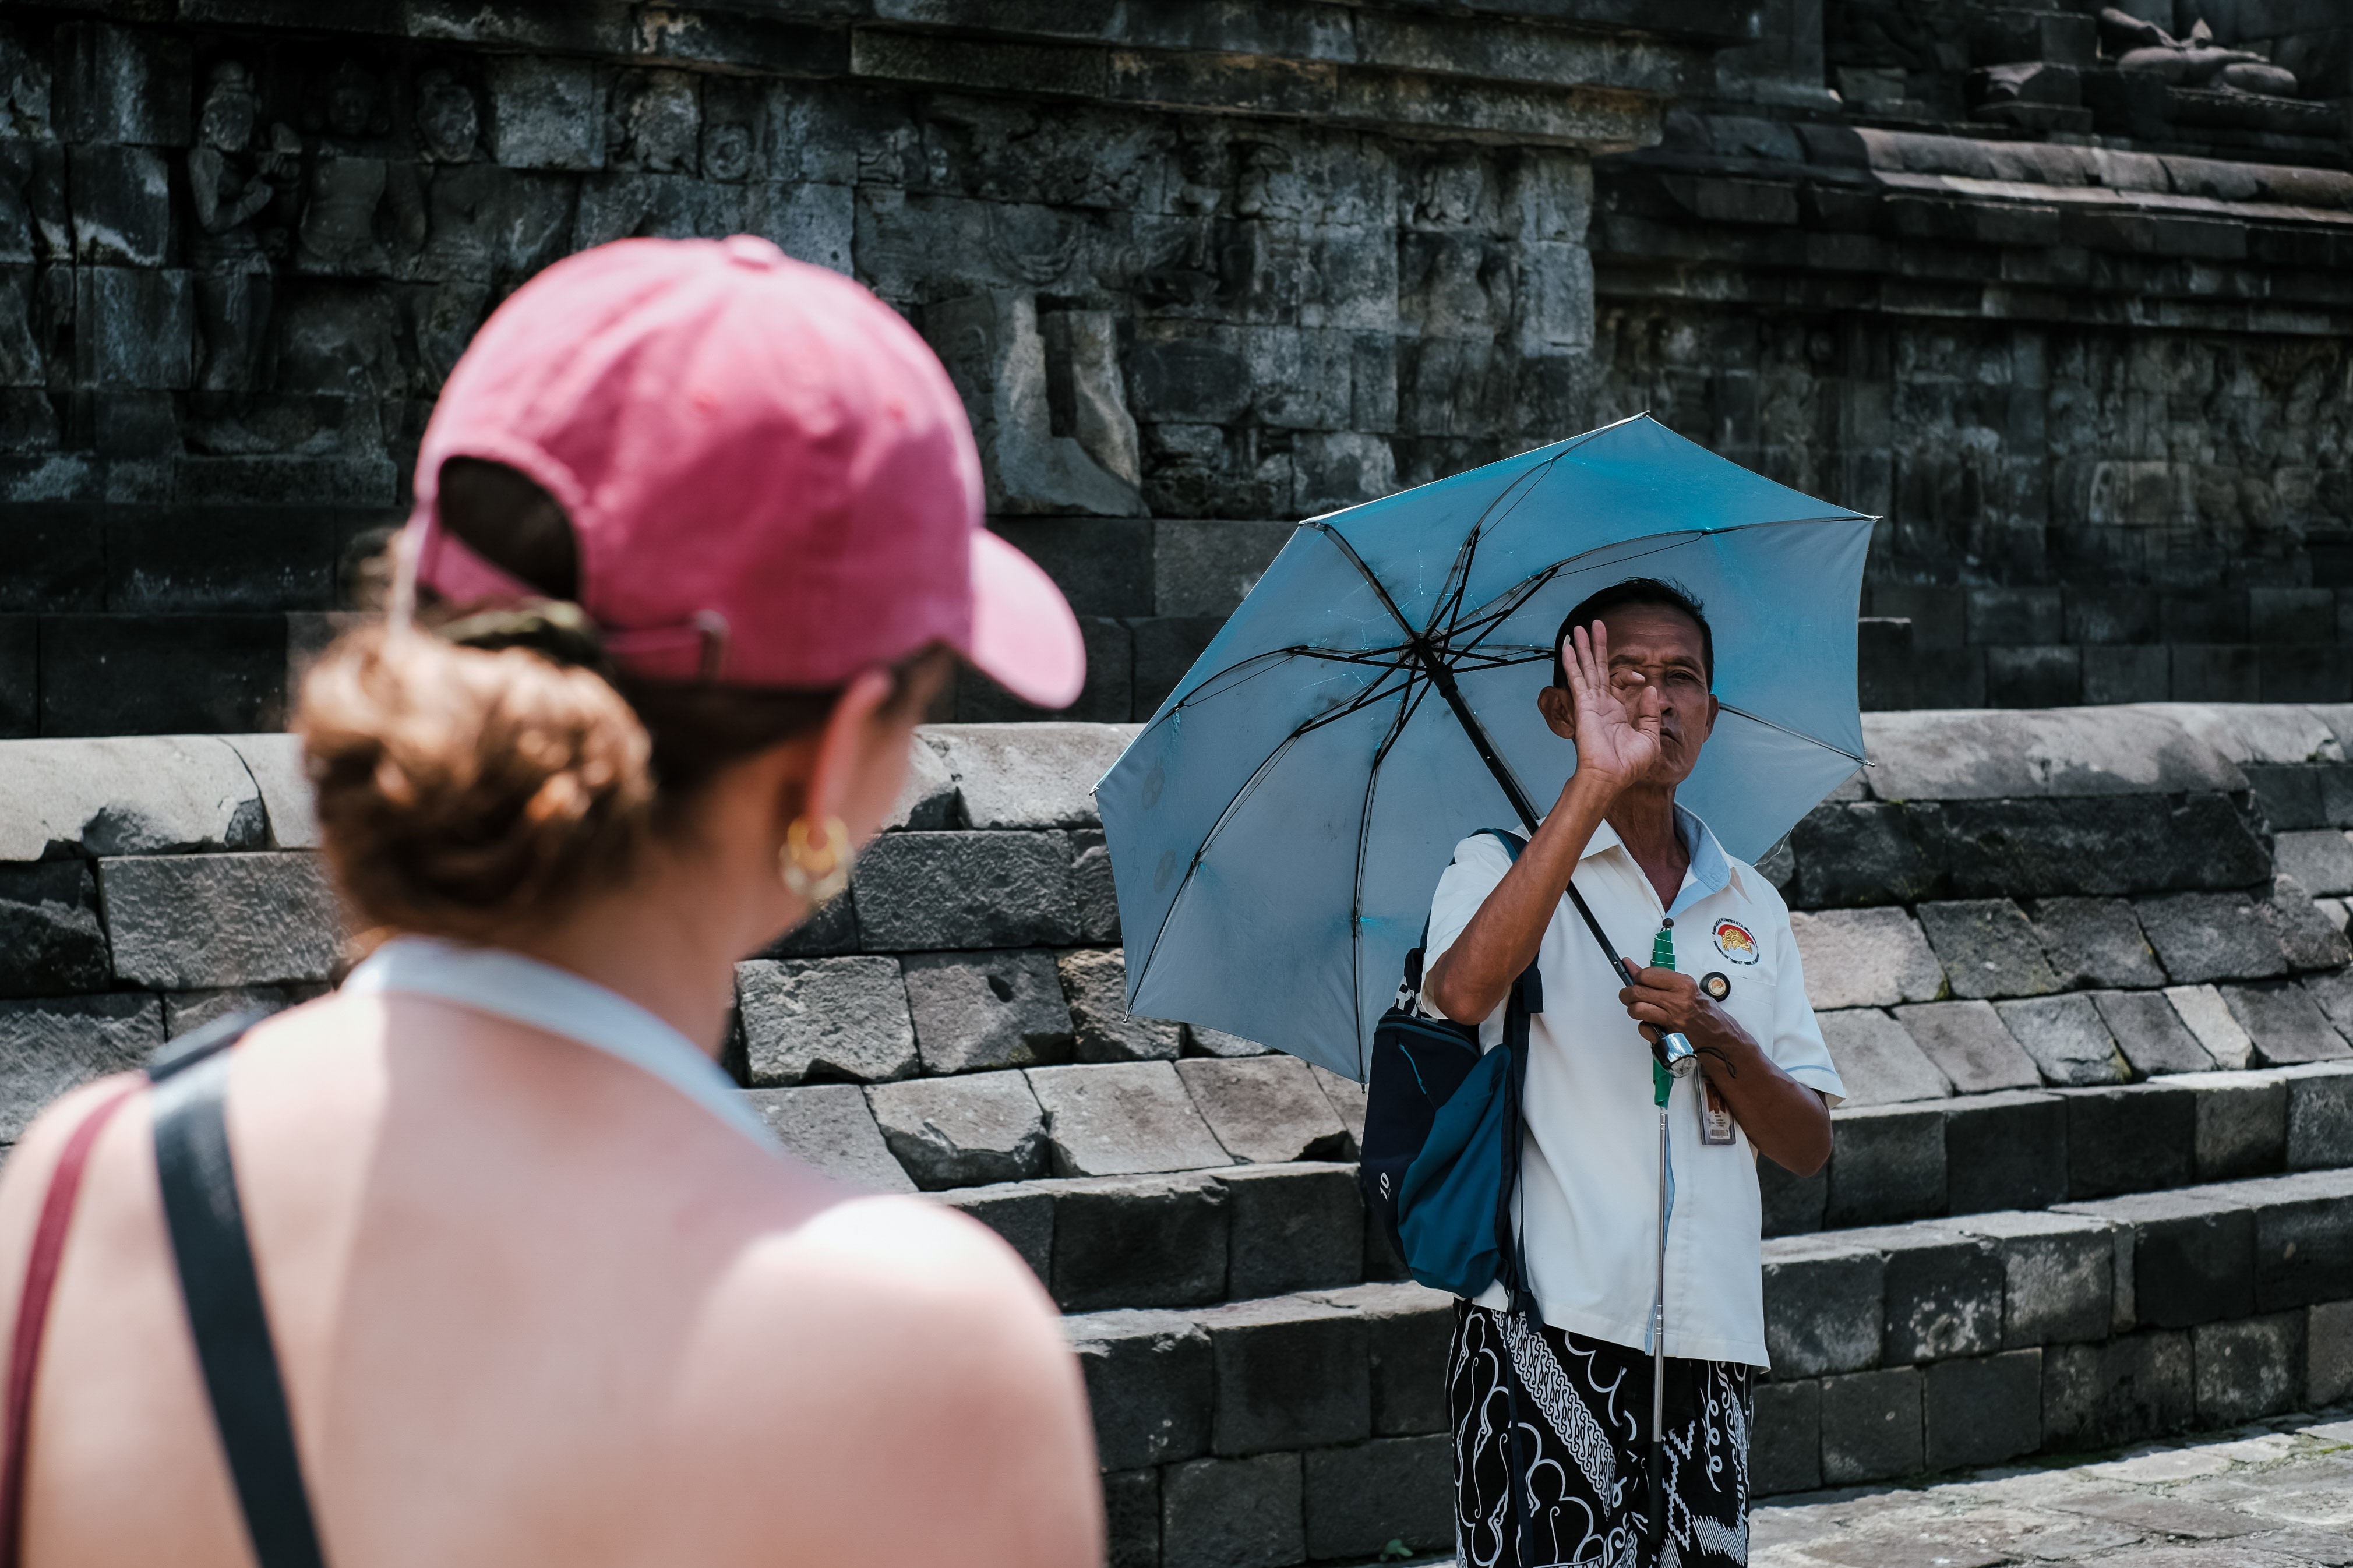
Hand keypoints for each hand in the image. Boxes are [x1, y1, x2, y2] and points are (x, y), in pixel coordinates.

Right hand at [1562, 620, 1660, 792]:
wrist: (1611, 777)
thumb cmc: (1628, 765)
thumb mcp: (1650, 737)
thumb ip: (1650, 712)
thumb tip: (1649, 688)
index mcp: (1617, 711)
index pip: (1621, 682)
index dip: (1632, 675)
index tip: (1641, 681)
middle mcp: (1602, 704)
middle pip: (1599, 668)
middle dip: (1597, 646)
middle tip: (1595, 625)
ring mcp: (1591, 703)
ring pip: (1587, 668)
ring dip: (1583, 647)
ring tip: (1579, 627)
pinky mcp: (1584, 705)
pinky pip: (1577, 678)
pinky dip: (1572, 662)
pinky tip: (1568, 646)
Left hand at [1617, 963, 1741, 1056]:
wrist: (1720, 1038)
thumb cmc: (1705, 1013)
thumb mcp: (1685, 989)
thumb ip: (1658, 979)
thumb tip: (1632, 967)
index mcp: (1683, 984)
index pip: (1647, 975)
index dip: (1637, 978)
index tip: (1637, 981)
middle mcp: (1678, 1000)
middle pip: (1638, 992)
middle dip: (1627, 994)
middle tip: (1629, 996)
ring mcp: (1674, 1019)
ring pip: (1637, 1009)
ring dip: (1633, 1010)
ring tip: (1639, 1009)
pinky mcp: (1669, 1035)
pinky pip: (1645, 1028)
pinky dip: (1644, 1028)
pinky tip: (1653, 1025)